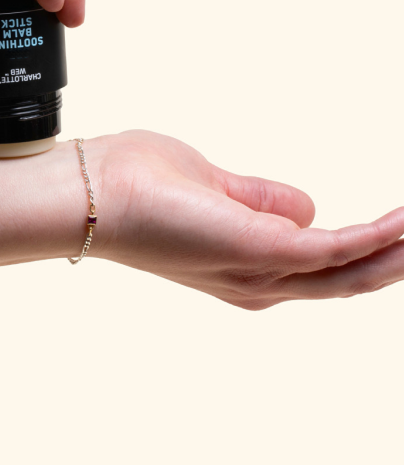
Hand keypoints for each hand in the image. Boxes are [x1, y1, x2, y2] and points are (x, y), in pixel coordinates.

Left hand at [94, 131, 403, 307]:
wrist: (92, 191)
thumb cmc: (135, 183)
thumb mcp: (212, 187)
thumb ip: (258, 199)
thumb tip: (307, 207)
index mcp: (243, 264)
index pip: (319, 266)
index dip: (364, 247)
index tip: (400, 224)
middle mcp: (256, 280)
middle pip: (346, 279)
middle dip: (395, 258)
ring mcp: (259, 271)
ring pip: (350, 273)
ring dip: (398, 251)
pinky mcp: (261, 251)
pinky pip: (337, 249)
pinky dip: (379, 236)